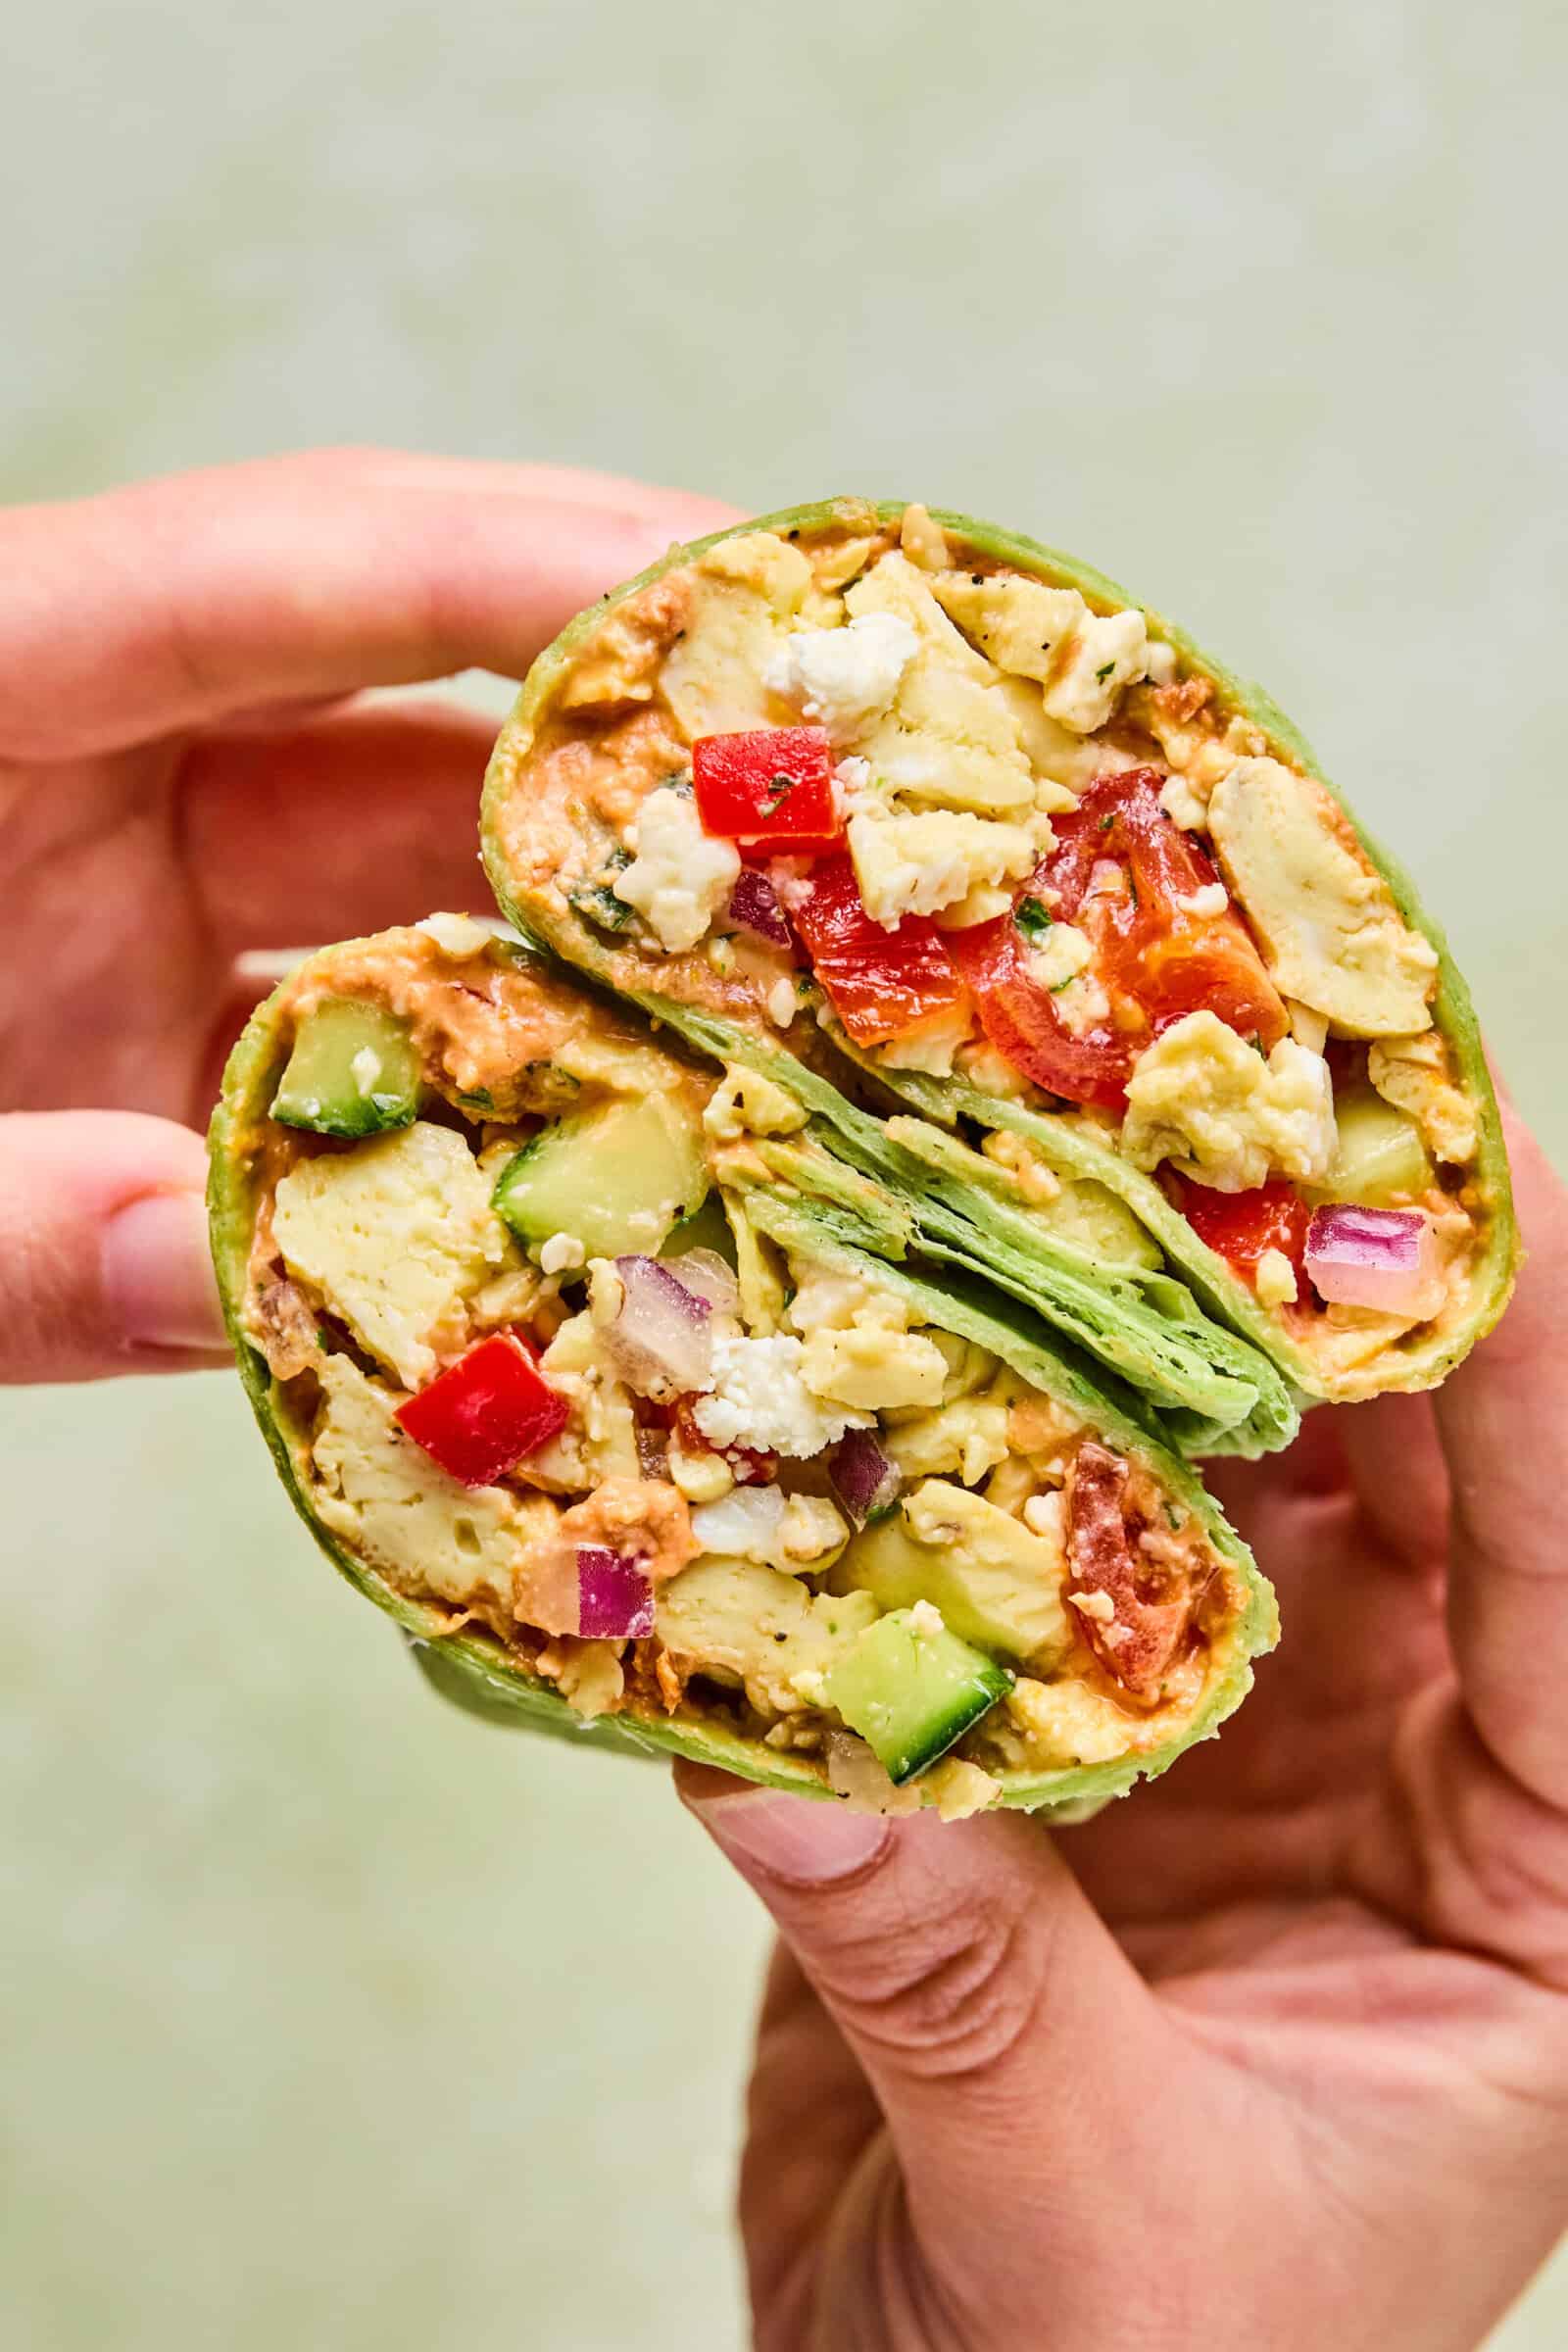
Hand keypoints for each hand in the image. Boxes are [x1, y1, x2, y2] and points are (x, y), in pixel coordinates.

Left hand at [0, 450, 733, 1382]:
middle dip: (641, 732)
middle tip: (871, 776)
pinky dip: (502, 1097)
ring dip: (606, 937)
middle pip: (412, 694)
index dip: (533, 564)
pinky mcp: (163, 1050)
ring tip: (817, 982)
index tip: (761, 604)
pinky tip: (648, 1147)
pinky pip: (370, 1048)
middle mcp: (85, 770)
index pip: (294, 564)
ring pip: (421, 881)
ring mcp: (132, 910)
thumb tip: (214, 1274)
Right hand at [679, 1109, 1567, 2351]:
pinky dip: (992, 1448)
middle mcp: (1425, 1775)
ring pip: (1235, 1475)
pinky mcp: (1090, 1747)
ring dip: (1146, 1328)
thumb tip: (775, 1749)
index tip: (1446, 1140)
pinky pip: (1060, 1548)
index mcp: (1547, 1894)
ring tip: (1039, 1153)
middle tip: (1196, 1075)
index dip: (1533, 1345)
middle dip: (1321, 1276)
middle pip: (1419, 1467)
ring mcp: (1254, 1741)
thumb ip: (961, 1981)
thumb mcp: (1094, 2225)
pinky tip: (904, 1341)